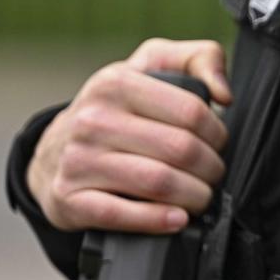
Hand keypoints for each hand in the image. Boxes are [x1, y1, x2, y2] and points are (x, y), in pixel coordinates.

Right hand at [27, 38, 232, 233]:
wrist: (56, 150)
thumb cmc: (118, 107)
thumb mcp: (154, 65)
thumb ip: (201, 58)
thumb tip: (223, 94)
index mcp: (117, 83)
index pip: (192, 112)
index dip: (218, 133)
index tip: (218, 143)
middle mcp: (92, 120)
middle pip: (181, 150)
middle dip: (211, 168)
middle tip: (213, 174)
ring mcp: (78, 160)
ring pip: (158, 183)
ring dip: (195, 197)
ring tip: (201, 196)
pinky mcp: (69, 198)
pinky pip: (122, 214)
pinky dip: (158, 220)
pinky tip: (177, 219)